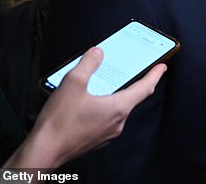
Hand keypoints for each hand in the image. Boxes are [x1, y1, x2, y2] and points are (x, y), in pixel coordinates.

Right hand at [4, 46, 166, 168]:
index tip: (161, 66)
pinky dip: (103, 107)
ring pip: (117, 108)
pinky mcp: (97, 139)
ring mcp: (108, 133)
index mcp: (118, 108)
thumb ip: (88, 64)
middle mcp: (118, 122)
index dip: (154, 75)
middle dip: (130, 82)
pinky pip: (106, 118)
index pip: (145, 88)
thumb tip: (97, 53)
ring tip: (102, 83)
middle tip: (129, 70)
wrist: (44, 152)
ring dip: (113, 95)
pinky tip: (88, 101)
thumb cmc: (59, 123)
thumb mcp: (73, 83)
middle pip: (131, 97)